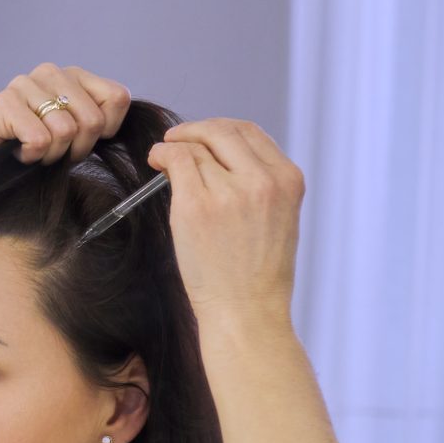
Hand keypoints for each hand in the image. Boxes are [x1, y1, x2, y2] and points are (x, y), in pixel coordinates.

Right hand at [0, 63, 130, 165]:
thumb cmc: (31, 153)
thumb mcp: (75, 136)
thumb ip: (101, 122)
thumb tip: (138, 126)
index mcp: (74, 75)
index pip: (117, 98)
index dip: (107, 131)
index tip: (82, 142)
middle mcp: (51, 72)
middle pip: (93, 120)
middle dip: (77, 149)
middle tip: (54, 152)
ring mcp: (24, 83)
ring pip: (65, 131)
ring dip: (51, 155)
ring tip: (34, 152)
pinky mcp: (3, 102)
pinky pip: (39, 139)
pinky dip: (32, 157)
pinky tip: (18, 152)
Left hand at [145, 119, 304, 322]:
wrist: (246, 312)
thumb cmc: (256, 274)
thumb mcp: (274, 217)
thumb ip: (255, 182)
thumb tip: (211, 154)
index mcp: (287, 180)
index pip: (250, 133)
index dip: (220, 130)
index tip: (202, 138)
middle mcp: (263, 180)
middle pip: (222, 131)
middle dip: (195, 131)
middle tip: (175, 140)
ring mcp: (230, 191)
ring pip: (196, 147)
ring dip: (174, 146)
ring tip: (162, 158)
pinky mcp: (198, 204)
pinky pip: (176, 161)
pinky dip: (162, 154)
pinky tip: (156, 162)